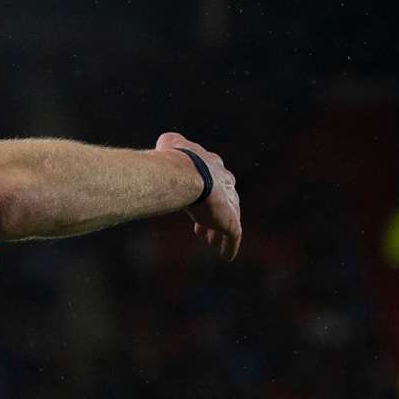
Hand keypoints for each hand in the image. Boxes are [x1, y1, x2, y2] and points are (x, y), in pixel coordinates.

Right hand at [156, 132, 241, 260]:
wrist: (184, 174)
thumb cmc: (173, 159)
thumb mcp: (169, 143)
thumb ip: (170, 143)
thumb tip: (165, 143)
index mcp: (213, 165)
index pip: (214, 177)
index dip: (205, 189)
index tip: (196, 200)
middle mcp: (225, 183)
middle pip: (224, 199)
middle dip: (214, 210)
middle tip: (202, 221)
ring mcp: (230, 203)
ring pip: (228, 219)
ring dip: (218, 230)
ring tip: (209, 240)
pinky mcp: (231, 221)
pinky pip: (233, 237)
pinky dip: (229, 246)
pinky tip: (226, 255)